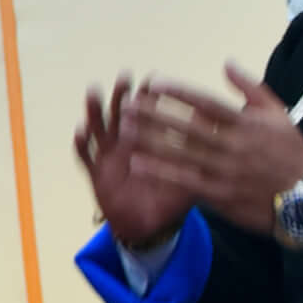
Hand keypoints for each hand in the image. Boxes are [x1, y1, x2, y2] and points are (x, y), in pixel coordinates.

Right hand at [74, 75, 196, 247]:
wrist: (148, 225)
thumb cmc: (170, 197)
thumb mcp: (190, 173)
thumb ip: (201, 150)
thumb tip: (223, 126)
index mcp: (148, 141)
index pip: (148, 113)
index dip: (150, 95)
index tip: (153, 78)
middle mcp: (125, 144)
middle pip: (121, 114)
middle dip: (121, 95)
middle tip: (125, 77)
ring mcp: (109, 157)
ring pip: (99, 129)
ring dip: (95, 110)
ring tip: (93, 93)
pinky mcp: (96, 174)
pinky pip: (85, 157)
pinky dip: (81, 144)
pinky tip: (79, 131)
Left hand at [125, 65, 302, 235]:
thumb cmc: (291, 151)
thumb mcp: (279, 114)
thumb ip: (252, 88)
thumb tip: (227, 64)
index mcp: (247, 124)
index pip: (208, 104)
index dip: (180, 93)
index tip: (155, 83)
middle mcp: (234, 145)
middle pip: (188, 127)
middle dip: (156, 115)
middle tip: (128, 104)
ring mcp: (226, 171)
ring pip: (182, 153)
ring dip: (151, 140)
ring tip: (124, 129)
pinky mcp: (220, 194)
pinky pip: (185, 181)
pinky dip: (161, 172)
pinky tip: (137, 163)